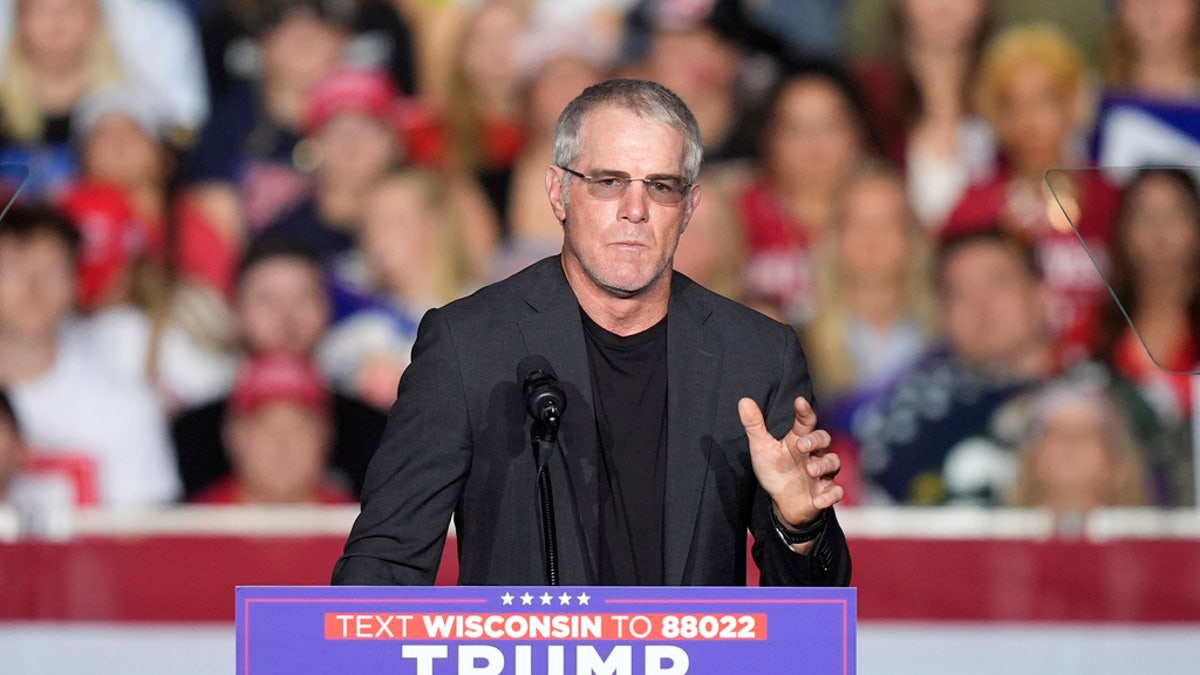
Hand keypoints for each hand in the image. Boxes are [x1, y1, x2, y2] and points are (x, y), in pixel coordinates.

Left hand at [738, 396, 843, 527]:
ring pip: (833, 462)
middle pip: (824, 438)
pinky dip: (829, 495)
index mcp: (798, 440)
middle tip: (802, 446)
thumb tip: (744, 401)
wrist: (783, 502)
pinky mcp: (825, 492)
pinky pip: (835, 492)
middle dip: (815, 440)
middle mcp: (814, 453)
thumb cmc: (775, 470)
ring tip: (811, 470)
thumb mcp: (762, 448)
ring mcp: (822, 473)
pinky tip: (817, 500)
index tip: (799, 401)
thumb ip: (754, 425)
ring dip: (824, 465)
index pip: (805, 421)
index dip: (804, 411)